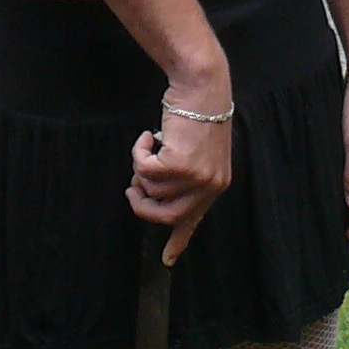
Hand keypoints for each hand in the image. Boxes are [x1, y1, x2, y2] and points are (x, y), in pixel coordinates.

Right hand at [128, 102, 234, 264]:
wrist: (203, 87)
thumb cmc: (197, 113)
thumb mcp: (198, 152)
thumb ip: (184, 176)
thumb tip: (152, 194)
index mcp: (216, 185)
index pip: (194, 220)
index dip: (178, 241)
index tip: (169, 260)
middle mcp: (209, 186)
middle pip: (164, 215)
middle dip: (141, 205)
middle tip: (132, 189)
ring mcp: (195, 177)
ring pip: (150, 188)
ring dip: (141, 167)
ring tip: (151, 145)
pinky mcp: (179, 164)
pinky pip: (142, 169)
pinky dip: (139, 151)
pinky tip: (150, 135)